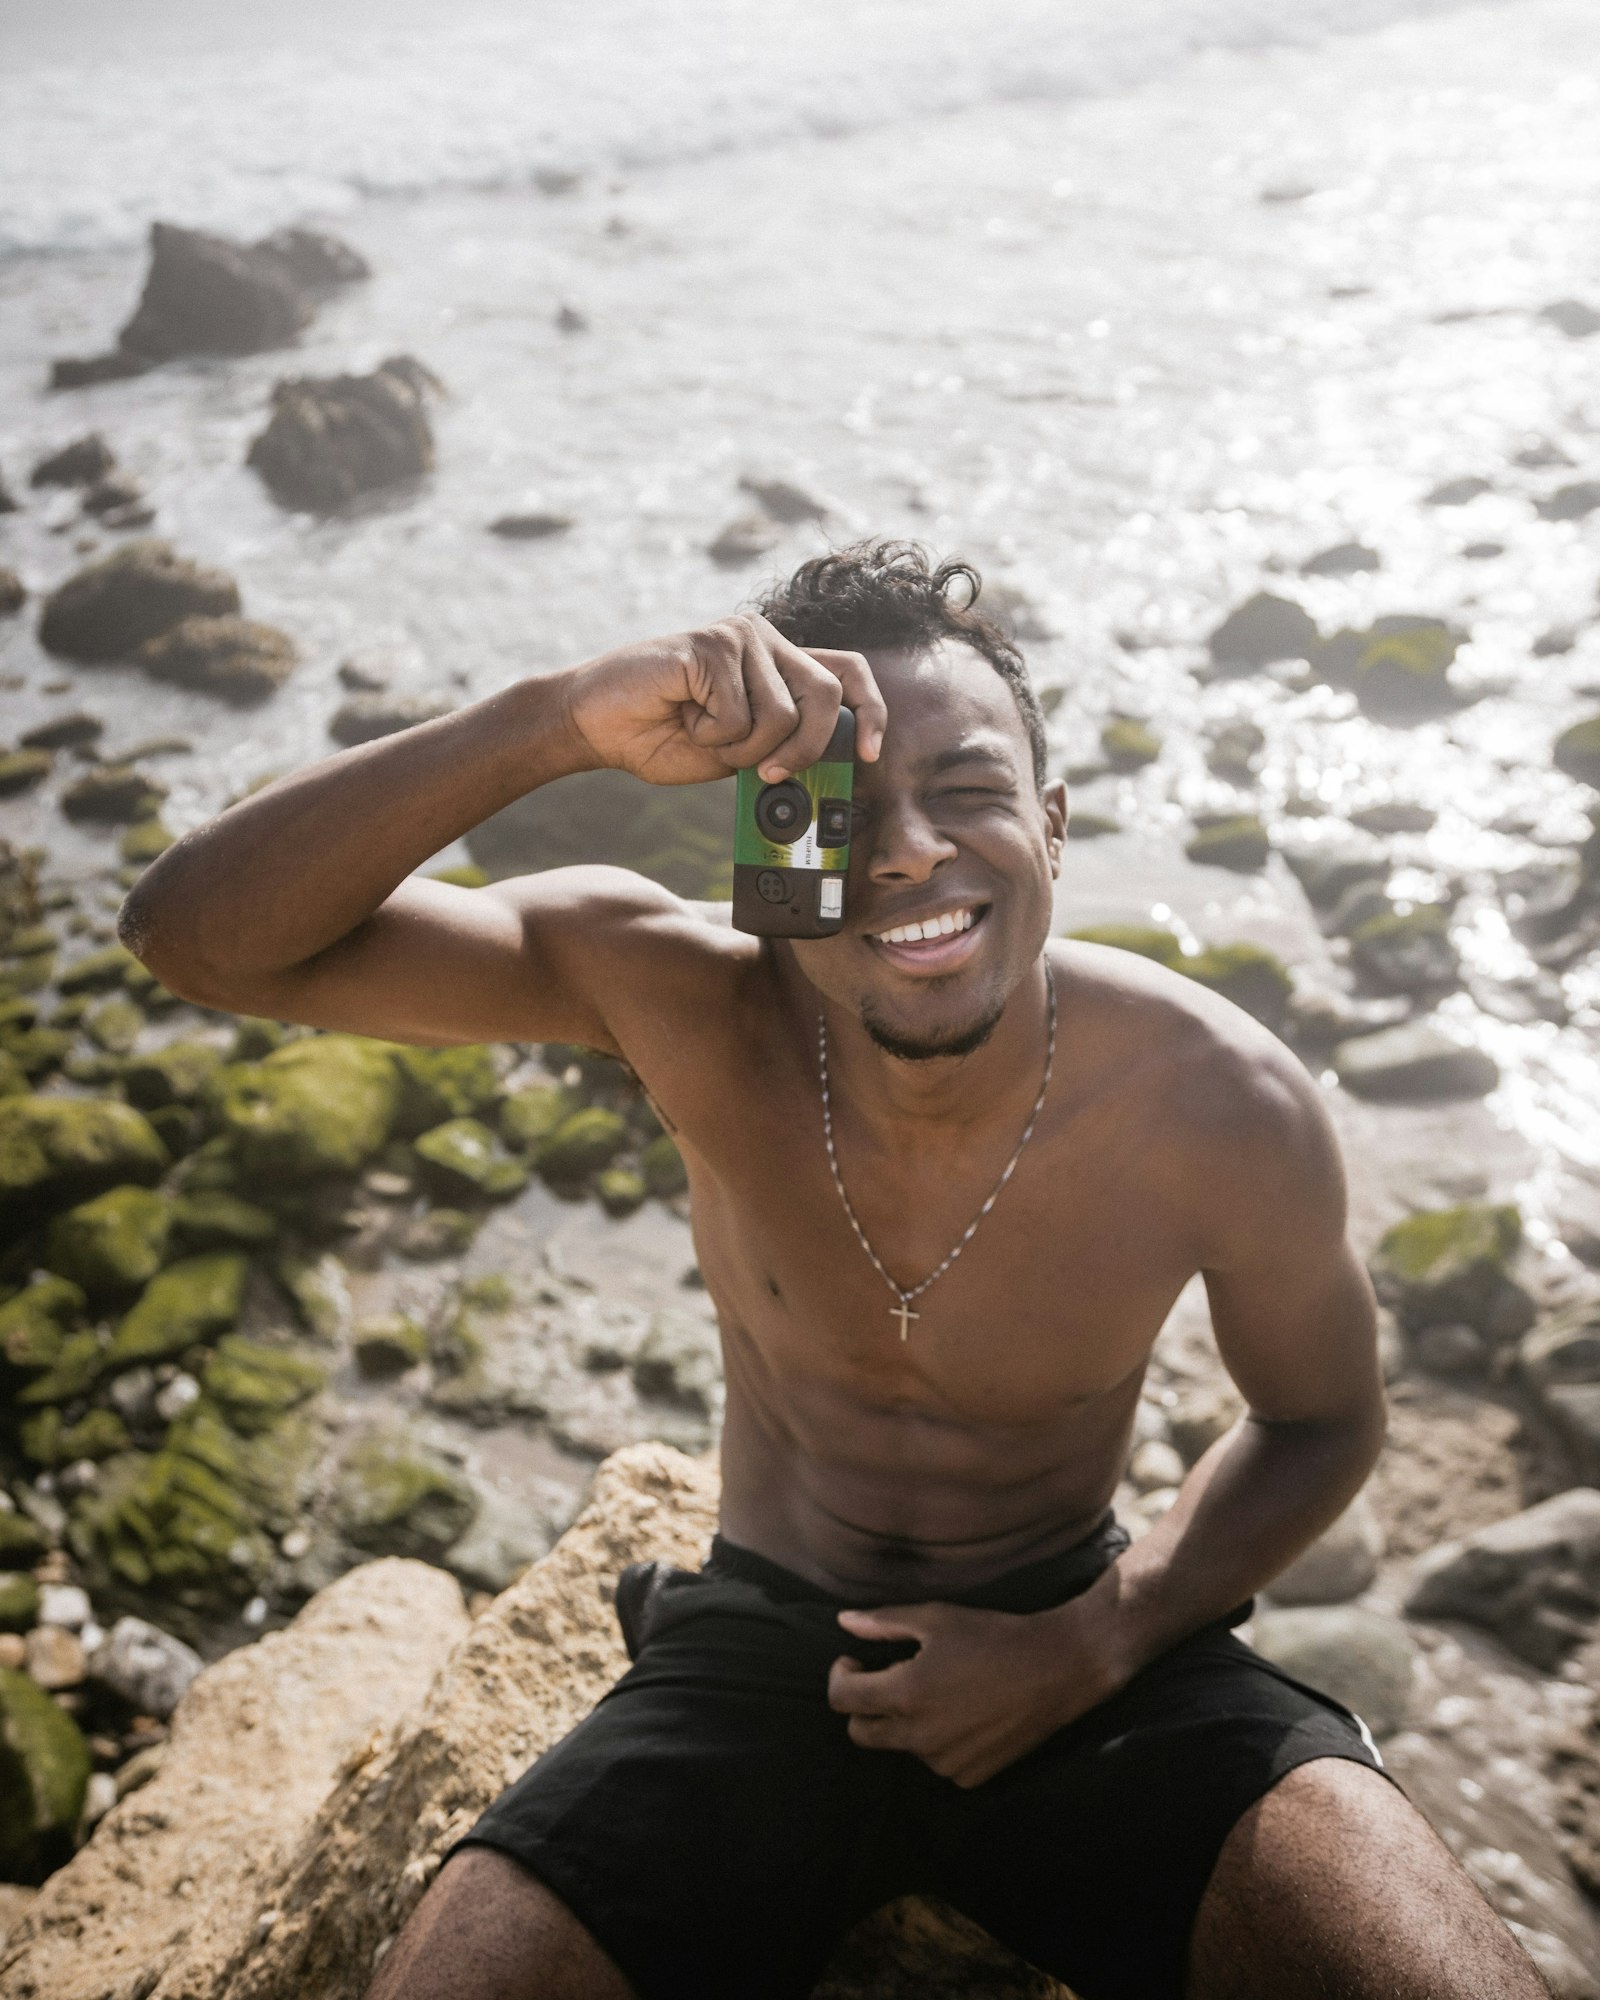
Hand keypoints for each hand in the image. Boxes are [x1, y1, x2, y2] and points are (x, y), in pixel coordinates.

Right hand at [562, 613, 886, 787]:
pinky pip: (739, 715)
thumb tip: (829, 768)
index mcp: (776, 662)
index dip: (871, 711)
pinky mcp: (712, 643)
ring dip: (741, 748)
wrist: (594, 724)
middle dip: (802, 751)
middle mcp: (765, 639)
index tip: (872, 752)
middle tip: (764, 773)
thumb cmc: (660, 737)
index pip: (847, 672)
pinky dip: (710, 734)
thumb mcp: (735, 754)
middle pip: (826, 698)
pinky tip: (681, 714)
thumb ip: (779, 749)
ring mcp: (740, 635)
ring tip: (700, 731)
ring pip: (782, 716)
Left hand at [827, 1596, 1125, 1788]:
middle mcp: (919, 1736)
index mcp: (905, 1694)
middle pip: (861, 1733)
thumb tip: (843, 1622)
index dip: (841, 1676)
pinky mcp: (969, 1777)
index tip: (854, 1661)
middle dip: (863, 1705)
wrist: (1057, 1668)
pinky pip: (935, 1761)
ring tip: (938, 1691)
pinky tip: (964, 1713)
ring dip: (905, 1722)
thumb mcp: (935, 1618)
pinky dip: (938, 1740)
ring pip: (900, 1746)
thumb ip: (883, 1623)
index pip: (842, 1700)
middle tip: (887, 1678)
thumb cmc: (993, 1635)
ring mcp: (944, 1763)